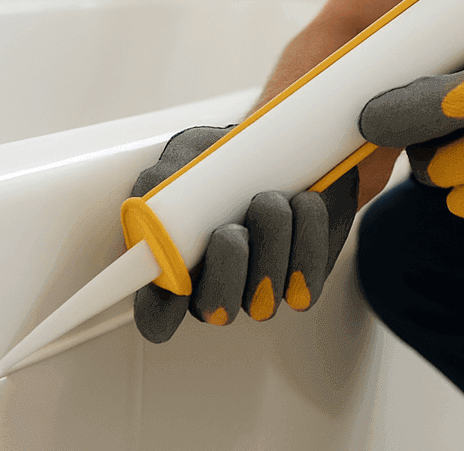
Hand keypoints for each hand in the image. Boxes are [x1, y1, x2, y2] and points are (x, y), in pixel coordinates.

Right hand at [128, 125, 358, 342]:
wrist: (289, 148)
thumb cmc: (228, 160)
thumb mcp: (186, 159)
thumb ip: (162, 181)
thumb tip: (154, 195)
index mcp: (177, 267)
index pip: (156, 315)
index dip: (161, 310)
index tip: (177, 276)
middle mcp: (218, 288)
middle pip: (216, 308)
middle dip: (227, 264)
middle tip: (233, 226)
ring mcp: (261, 289)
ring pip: (263, 297)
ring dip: (271, 239)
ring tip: (272, 197)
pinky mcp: (304, 280)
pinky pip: (307, 284)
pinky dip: (309, 237)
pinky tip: (306, 203)